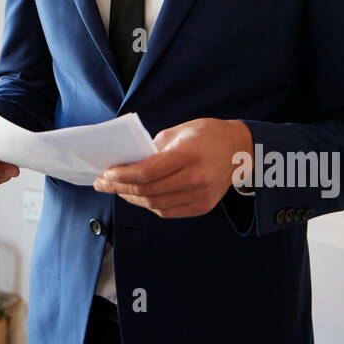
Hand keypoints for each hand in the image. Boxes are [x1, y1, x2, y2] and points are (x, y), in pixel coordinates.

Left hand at [92, 118, 252, 217]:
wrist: (239, 149)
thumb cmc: (207, 134)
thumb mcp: (178, 131)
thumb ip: (153, 148)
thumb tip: (127, 163)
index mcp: (188, 155)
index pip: (147, 172)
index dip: (123, 176)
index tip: (107, 174)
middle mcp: (196, 179)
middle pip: (149, 191)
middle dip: (120, 188)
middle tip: (103, 184)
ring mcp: (201, 196)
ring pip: (156, 205)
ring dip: (132, 199)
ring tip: (117, 190)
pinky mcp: (203, 206)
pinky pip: (168, 211)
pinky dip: (149, 205)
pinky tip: (138, 196)